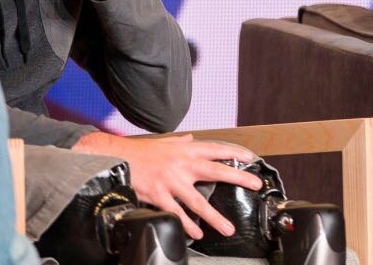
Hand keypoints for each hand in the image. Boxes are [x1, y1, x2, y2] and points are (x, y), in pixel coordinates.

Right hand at [74, 131, 263, 239]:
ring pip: (198, 201)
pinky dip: (188, 225)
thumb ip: (180, 142)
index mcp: (186, 150)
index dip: (235, 153)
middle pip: (216, 171)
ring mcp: (171, 182)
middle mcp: (182, 164)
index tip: (250, 158)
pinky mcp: (159, 196)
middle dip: (238, 177)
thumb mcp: (165, 142)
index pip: (216, 149)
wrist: (117, 157)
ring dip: (215, 216)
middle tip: (255, 184)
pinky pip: (177, 213)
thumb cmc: (142, 151)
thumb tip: (191, 139)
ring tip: (228, 228)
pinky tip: (197, 233)